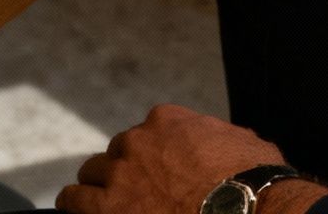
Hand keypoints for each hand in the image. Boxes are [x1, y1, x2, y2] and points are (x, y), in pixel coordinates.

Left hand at [56, 105, 327, 213]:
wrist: (246, 207)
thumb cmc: (254, 181)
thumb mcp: (241, 143)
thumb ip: (218, 137)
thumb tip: (224, 142)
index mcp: (167, 121)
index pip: (147, 132)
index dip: (152, 155)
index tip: (159, 171)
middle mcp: (138, 141)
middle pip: (118, 153)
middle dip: (126, 170)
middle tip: (136, 192)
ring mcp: (120, 172)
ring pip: (92, 173)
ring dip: (97, 187)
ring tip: (101, 204)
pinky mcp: (107, 205)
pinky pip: (73, 199)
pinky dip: (75, 204)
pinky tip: (77, 211)